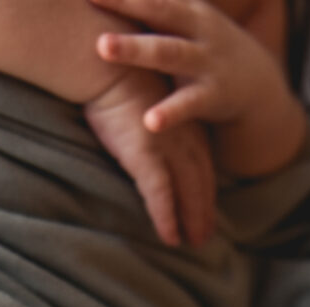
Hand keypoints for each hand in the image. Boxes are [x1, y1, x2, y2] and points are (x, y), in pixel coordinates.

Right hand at [85, 70, 215, 246]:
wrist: (104, 61)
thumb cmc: (114, 74)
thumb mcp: (140, 97)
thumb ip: (146, 118)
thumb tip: (138, 129)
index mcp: (184, 121)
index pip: (201, 162)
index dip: (205, 188)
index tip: (206, 209)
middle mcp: (183, 136)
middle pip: (201, 180)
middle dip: (204, 210)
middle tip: (204, 236)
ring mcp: (167, 147)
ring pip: (187, 192)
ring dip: (191, 219)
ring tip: (192, 242)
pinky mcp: (146, 156)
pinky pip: (161, 195)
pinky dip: (167, 218)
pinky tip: (170, 237)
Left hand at [89, 0, 284, 133]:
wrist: (258, 87)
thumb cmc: (205, 50)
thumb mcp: (186, 22)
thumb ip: (157, 7)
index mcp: (187, 9)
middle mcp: (196, 28)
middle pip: (157, 10)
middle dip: (124, 2)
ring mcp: (206, 60)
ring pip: (167, 51)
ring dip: (135, 48)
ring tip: (103, 47)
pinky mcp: (213, 95)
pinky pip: (188, 103)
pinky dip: (170, 112)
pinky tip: (150, 121)